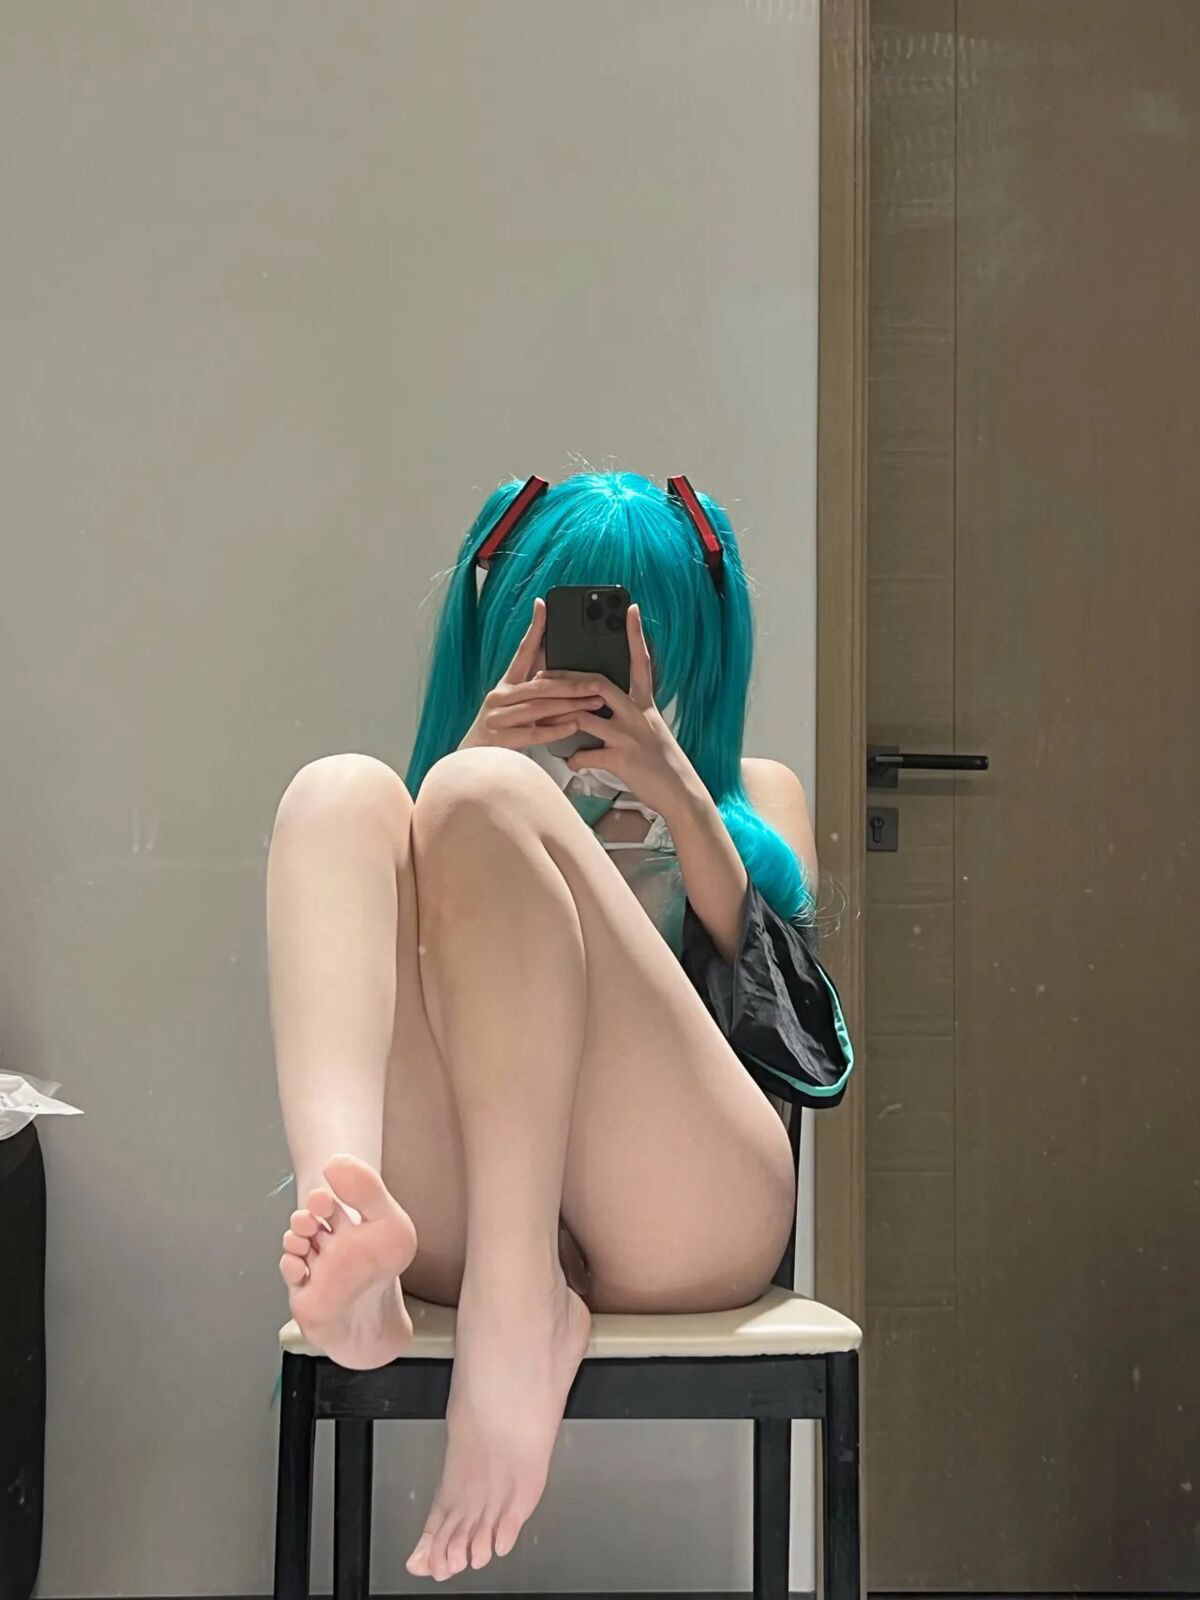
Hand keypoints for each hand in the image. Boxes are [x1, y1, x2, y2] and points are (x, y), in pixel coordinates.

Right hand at [458, 598, 607, 752]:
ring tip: (594, 702)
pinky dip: (555, 729)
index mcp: (505, 685)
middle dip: (573, 683)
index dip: (534, 630)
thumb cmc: (500, 734)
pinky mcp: (499, 739)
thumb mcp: (516, 708)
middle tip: (598, 682)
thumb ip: (538, 693)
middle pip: (541, 685)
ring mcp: (497, 717)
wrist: (471, 764)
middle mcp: (499, 697)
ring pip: (539, 707)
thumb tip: (567, 678)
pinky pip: (532, 732)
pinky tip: (574, 725)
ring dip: (570, 705)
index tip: (544, 607)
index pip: (522, 652)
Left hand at [538, 603, 700, 818]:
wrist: (680, 792)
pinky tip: (571, 761)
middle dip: (569, 679)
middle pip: (599, 684)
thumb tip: (602, 708)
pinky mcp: (622, 759)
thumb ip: (628, 715)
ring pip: (585, 717)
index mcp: (644, 704)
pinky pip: (588, 754)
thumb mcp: (650, 730)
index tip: (632, 609)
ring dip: (561, 718)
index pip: (641, 661)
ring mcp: (629, 736)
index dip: (635, 635)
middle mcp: (637, 714)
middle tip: (546, 675)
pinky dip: (575, 758)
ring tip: (545, 720)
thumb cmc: (661, 762)